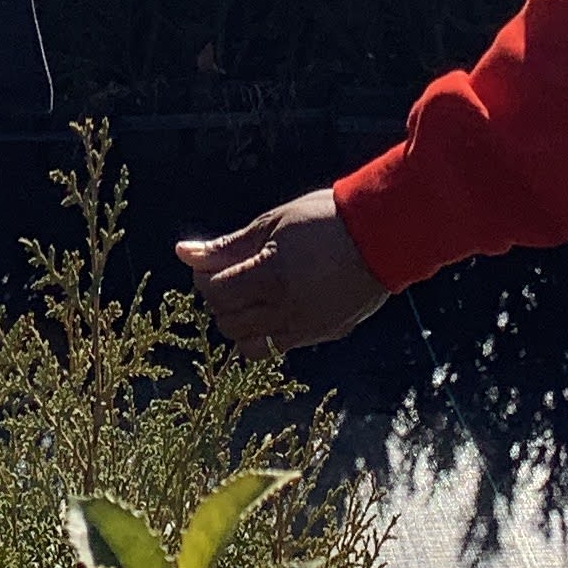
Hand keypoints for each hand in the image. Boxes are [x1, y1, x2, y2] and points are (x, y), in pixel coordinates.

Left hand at [176, 189, 389, 354]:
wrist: (384, 234)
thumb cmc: (326, 219)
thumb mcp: (272, 223)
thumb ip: (227, 245)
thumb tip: (184, 252)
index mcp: (270, 277)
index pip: (216, 294)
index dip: (206, 279)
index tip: (213, 264)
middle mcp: (285, 311)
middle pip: (228, 324)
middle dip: (221, 302)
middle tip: (231, 278)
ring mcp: (305, 328)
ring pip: (250, 346)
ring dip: (241, 323)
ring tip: (251, 296)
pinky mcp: (323, 335)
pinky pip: (279, 348)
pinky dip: (266, 334)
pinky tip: (274, 308)